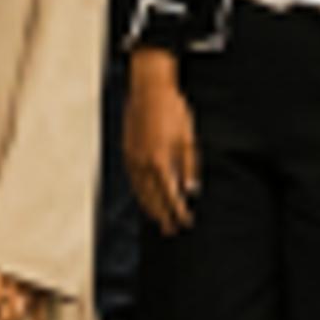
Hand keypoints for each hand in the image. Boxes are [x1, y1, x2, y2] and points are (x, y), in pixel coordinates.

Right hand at [124, 52, 197, 233]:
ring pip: (140, 190)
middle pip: (153, 198)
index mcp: (161, 160)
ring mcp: (133, 158)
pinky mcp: (127, 151)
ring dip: (149, 207)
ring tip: (157, 219)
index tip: (185, 222)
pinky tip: (144, 197)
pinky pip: (133, 179)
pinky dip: (139, 192)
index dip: (178, 211)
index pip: (171, 195)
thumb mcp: (188, 136)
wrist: (149, 89)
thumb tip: (192, 189)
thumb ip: (189, 165)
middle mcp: (144, 163)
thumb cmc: (173, 110)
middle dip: (162, 215)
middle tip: (170, 230)